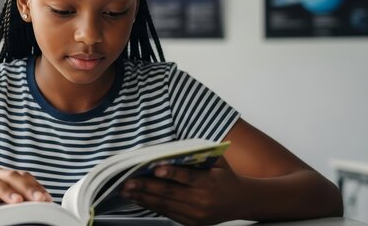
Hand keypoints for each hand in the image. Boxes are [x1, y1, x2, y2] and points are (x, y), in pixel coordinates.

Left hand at [120, 157, 246, 225]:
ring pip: (165, 205)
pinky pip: (168, 214)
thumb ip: (198, 154)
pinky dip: (152, 206)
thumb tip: (171, 149)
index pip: (187, 177)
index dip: (170, 172)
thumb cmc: (225, 176)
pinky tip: (140, 199)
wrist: (241, 201)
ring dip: (143, 198)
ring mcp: (196, 214)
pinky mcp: (192, 222)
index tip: (155, 168)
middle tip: (128, 182)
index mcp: (209, 182)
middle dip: (146, 187)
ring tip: (127, 191)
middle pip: (170, 193)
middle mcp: (202, 200)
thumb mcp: (218, 160)